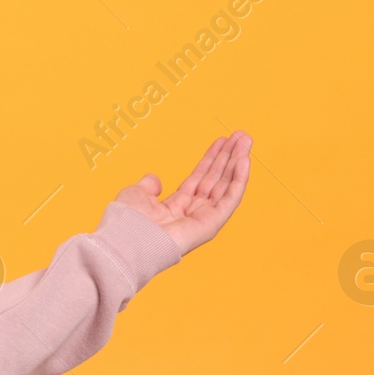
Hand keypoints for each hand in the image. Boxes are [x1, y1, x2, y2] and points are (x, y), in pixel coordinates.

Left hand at [114, 131, 251, 255]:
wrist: (128, 238)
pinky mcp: (211, 225)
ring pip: (226, 186)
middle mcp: (191, 211)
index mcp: (175, 205)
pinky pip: (229, 199)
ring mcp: (203, 218)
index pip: (200, 177)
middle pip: (216, 179)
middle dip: (229, 157)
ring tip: (246, 142)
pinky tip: (244, 161)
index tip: (222, 141)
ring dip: (238, 163)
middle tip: (242, 136)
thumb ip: (148, 185)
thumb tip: (155, 179)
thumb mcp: (136, 193)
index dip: (211, 158)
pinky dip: (239, 180)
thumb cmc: (127, 221)